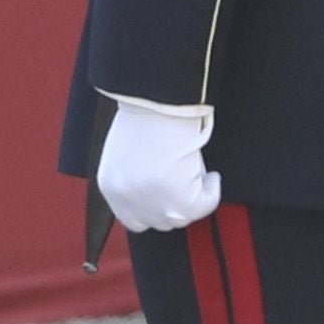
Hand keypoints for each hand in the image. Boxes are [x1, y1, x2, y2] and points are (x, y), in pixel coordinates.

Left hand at [94, 97, 223, 233]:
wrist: (158, 101)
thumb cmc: (146, 115)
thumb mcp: (129, 154)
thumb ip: (138, 178)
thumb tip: (164, 190)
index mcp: (111, 187)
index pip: (132, 219)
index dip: (154, 212)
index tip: (170, 199)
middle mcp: (127, 200)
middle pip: (159, 222)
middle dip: (176, 205)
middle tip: (188, 184)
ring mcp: (153, 204)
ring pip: (183, 216)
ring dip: (194, 197)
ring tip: (199, 173)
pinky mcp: (178, 200)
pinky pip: (205, 205)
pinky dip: (212, 191)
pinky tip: (212, 175)